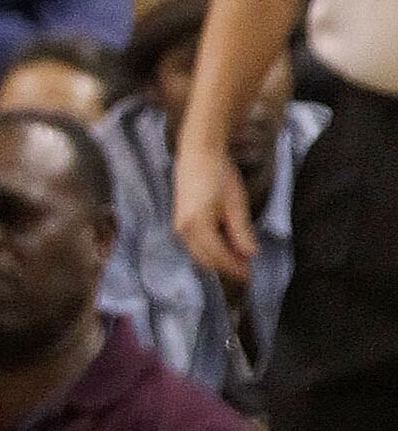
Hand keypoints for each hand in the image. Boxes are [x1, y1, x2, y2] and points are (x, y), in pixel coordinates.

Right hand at [173, 130, 256, 284]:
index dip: (236, 268)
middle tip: (247, 270)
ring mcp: (178, 227)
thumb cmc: (219, 175)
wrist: (197, 154)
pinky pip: (194, 245)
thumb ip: (241, 232)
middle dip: (226, 268)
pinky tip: (223, 246)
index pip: (219, 257)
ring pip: (198, 254)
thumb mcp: (236, 204)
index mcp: (198, 227)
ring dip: (217, 260)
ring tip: (237, 259)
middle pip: (205, 260)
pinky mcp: (179, 222)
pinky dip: (209, 251)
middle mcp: (183, 231)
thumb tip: (250, 255)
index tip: (251, 275)